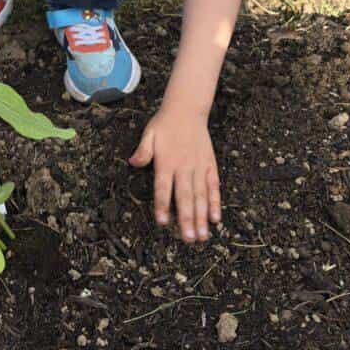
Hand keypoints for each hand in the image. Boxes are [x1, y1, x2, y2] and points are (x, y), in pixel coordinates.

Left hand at [128, 110, 220, 242]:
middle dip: (187, 219)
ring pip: (200, 196)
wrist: (188, 110)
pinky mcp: (209, 166)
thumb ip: (143, 150)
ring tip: (202, 236)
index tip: (163, 222)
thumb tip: (133, 163)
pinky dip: (215, 203)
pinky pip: (213, 186)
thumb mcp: (149, 134)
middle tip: (189, 239)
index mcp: (166, 161)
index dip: (162, 205)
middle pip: (185, 196)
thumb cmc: (165, 124)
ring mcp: (198, 167)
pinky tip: (216, 218)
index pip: (163, 187)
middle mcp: (184, 167)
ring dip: (202, 217)